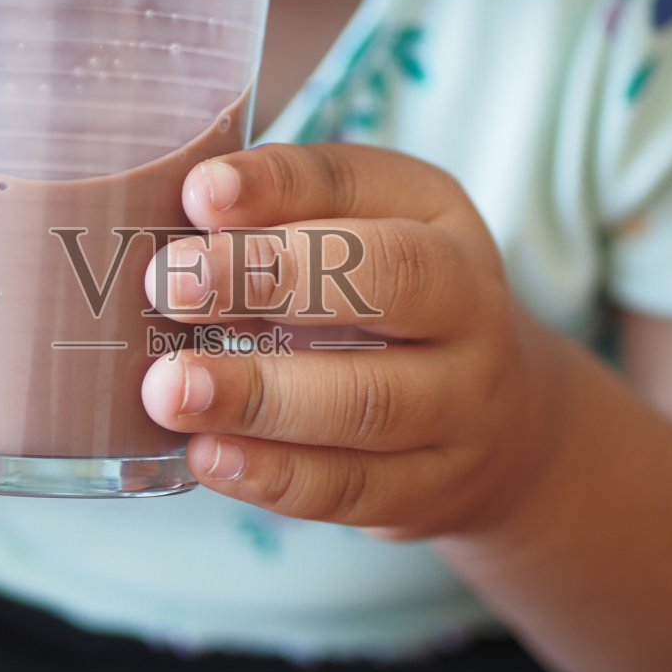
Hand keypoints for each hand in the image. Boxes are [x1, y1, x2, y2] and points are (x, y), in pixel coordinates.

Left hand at [140, 143, 556, 539]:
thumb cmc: (385, 310)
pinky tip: (206, 455)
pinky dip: (274, 475)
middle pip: (386, 279)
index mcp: (434, 214)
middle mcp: (468, 303)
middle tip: (171, 286)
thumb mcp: (353, 239)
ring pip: (369, 400)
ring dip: (259, 396)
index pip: (357, 182)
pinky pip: (353, 486)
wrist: (502, 425)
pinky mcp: (433, 489)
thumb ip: (273, 225)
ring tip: (170, 391)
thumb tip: (176, 234)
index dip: (275, 187)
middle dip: (269, 277)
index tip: (197, 196)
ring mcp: (462, 404)